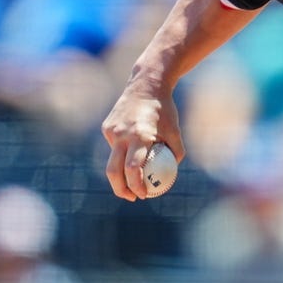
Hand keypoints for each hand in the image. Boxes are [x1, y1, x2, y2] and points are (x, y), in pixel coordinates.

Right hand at [101, 77, 183, 200]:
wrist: (146, 85)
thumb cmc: (165, 110)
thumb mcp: (175, 131)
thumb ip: (175, 152)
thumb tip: (170, 174)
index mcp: (140, 135)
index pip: (133, 169)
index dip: (136, 186)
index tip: (144, 195)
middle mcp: (122, 134)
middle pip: (113, 171)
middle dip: (121, 189)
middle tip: (132, 197)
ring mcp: (111, 131)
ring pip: (111, 160)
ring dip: (121, 173)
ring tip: (133, 180)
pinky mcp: (106, 127)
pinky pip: (114, 146)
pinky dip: (122, 151)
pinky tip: (132, 144)